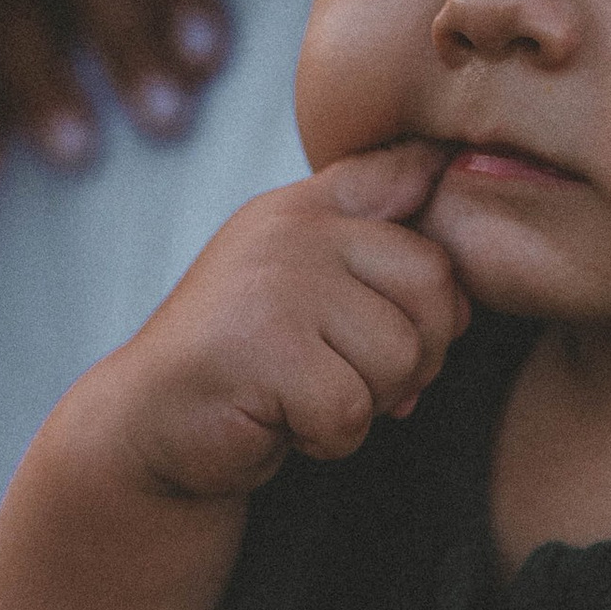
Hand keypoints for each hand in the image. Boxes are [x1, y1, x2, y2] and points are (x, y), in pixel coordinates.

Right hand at [108, 145, 467, 502]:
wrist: (150, 424)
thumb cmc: (249, 363)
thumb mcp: (309, 287)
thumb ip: (376, 250)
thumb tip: (460, 255)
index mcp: (309, 205)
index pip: (413, 172)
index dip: (438, 228)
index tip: (404, 292)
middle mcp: (292, 227)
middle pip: (433, 288)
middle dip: (412, 355)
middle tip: (353, 377)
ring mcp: (274, 282)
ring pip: (399, 355)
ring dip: (367, 402)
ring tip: (306, 395)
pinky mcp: (260, 349)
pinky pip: (352, 408)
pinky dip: (329, 437)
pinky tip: (285, 422)